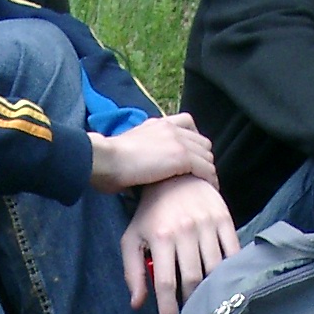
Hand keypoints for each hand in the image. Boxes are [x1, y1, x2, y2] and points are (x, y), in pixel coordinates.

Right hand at [89, 112, 215, 192]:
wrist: (104, 159)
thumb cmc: (106, 162)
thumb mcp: (126, 150)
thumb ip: (140, 155)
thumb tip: (139, 174)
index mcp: (157, 124)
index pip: (187, 124)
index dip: (195, 143)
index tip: (193, 160)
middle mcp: (170, 128)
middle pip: (202, 141)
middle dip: (204, 159)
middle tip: (201, 178)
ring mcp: (177, 141)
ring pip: (207, 155)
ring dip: (208, 171)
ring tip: (207, 186)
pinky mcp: (180, 157)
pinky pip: (205, 168)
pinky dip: (209, 179)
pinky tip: (209, 190)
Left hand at [122, 175, 240, 313]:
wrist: (174, 174)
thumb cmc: (150, 212)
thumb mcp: (132, 238)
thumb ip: (132, 272)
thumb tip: (138, 304)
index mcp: (160, 238)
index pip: (165, 282)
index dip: (168, 309)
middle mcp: (184, 230)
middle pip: (192, 279)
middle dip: (191, 303)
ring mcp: (206, 223)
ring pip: (214, 268)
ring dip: (212, 290)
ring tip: (208, 304)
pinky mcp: (224, 217)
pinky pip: (232, 250)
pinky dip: (231, 269)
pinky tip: (227, 282)